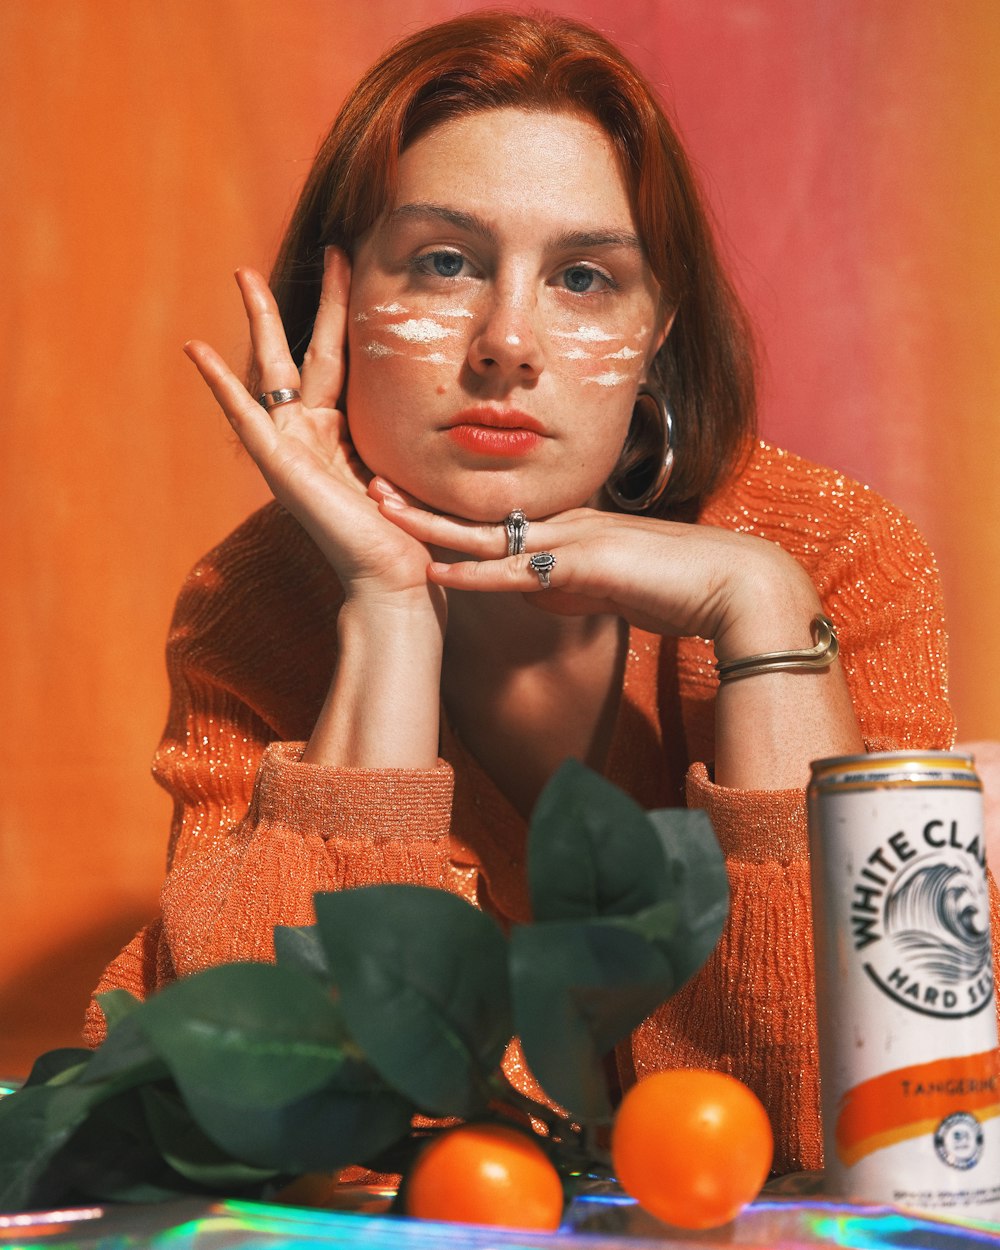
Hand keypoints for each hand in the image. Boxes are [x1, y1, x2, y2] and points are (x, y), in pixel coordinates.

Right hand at [183, 253, 440, 612]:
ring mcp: (291, 446)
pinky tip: (197, 350)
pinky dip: (220, 384)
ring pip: (272, 368)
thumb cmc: (410, 533)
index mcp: (343, 432)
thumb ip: (411, 429)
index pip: (342, 358)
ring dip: (261, 320)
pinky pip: (244, 415)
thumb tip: (458, 398)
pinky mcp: (278, 464)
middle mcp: (313, 433)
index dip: (345, 313)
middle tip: (319, 250)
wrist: (395, 578)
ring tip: (244, 274)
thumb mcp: (412, 464)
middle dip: (310, 300)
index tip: (354, 267)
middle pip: (307, 350)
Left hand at [376, 490, 822, 656]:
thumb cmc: (681, 585)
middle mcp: (565, 524)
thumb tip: (535, 593)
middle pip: (480, 513)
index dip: (450, 511)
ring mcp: (574, 540)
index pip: (499, 518)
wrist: (736, 585)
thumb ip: (570, 586)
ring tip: (380, 509)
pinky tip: (436, 572)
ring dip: (431, 525)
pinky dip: (473, 575)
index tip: (407, 501)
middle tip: (371, 483)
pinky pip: (517, 573)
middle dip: (423, 502)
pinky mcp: (586, 566)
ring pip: (486, 533)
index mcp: (570, 526)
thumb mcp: (612, 586)